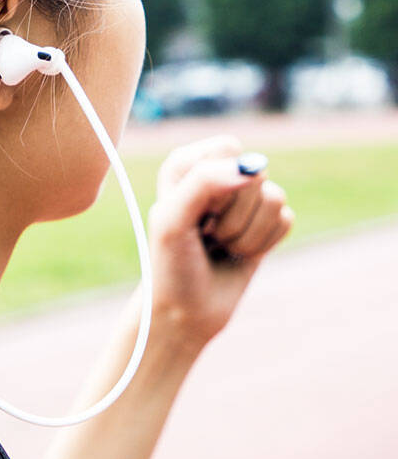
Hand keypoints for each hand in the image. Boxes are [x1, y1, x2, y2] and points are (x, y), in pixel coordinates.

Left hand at [145, 133, 294, 352]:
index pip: (228, 149)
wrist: (188, 310)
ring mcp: (244, 198)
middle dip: (232, 215)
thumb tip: (252, 167)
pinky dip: (262, 243)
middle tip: (206, 234)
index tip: (196, 213)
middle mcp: (216, 174)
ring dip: (246, 233)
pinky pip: (286, 219)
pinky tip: (239, 253)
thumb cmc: (172, 263)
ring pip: (274, 197)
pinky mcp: (266, 222)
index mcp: (185, 163)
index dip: (218, 184)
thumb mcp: (173, 220)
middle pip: (255, 173)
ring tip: (220, 245)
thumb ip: (203, 183)